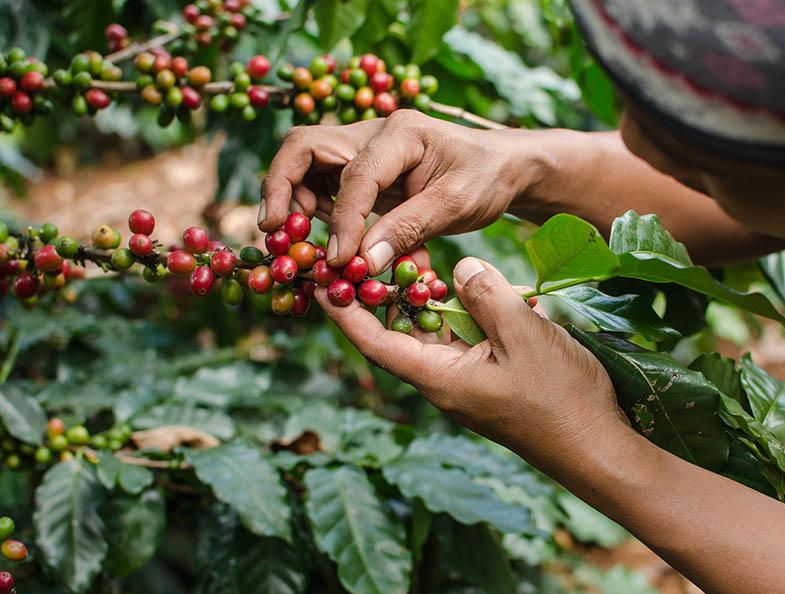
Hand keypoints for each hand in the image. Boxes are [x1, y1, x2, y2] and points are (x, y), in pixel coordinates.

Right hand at [259, 110, 540, 272]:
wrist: (503, 168)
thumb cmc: (486, 179)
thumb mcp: (457, 205)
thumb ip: (409, 229)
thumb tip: (362, 262)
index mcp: (400, 133)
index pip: (354, 175)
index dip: (343, 220)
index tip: (339, 260)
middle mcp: (372, 134)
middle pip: (304, 148)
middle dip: (281, 188)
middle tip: (274, 232)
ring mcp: (364, 151)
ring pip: (306, 167)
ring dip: (296, 203)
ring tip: (298, 243)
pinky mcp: (363, 172)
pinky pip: (325, 189)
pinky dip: (318, 214)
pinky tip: (330, 243)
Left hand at [315, 256, 628, 467]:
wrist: (598, 445)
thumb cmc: (560, 398)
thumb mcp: (522, 336)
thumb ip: (486, 296)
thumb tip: (460, 268)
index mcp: (439, 378)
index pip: (376, 342)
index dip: (346, 312)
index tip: (322, 281)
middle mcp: (445, 381)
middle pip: (402, 333)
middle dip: (389, 294)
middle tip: (379, 252)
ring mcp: (469, 381)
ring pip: (437, 333)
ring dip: (431, 300)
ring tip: (423, 260)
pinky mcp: (492, 378)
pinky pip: (467, 339)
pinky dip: (467, 312)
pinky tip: (480, 289)